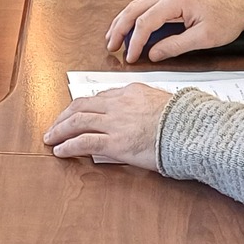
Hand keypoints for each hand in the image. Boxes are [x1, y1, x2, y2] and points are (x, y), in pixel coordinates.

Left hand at [42, 84, 173, 168]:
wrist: (193, 131)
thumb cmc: (185, 122)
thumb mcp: (164, 105)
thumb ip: (147, 107)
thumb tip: (141, 118)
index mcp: (132, 92)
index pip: (100, 97)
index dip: (85, 106)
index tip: (78, 113)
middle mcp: (119, 104)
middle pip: (82, 105)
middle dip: (65, 115)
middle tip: (55, 125)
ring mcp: (115, 123)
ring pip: (77, 121)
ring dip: (60, 129)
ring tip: (51, 137)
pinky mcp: (115, 142)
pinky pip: (83, 142)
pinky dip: (68, 145)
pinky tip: (60, 150)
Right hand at [105, 0, 243, 62]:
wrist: (243, 4)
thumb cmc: (228, 17)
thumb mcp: (203, 38)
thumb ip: (175, 46)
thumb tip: (153, 54)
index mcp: (175, 0)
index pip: (146, 22)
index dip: (135, 42)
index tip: (130, 57)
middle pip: (134, 9)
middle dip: (119, 28)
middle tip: (111, 46)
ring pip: (137, 6)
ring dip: (124, 22)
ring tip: (114, 38)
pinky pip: (147, 6)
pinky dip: (135, 18)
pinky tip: (131, 29)